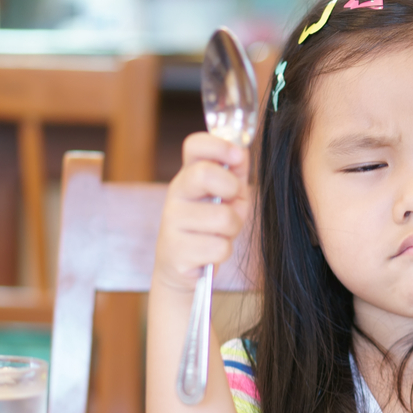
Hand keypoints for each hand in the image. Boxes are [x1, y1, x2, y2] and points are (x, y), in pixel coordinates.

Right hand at [154, 131, 250, 293]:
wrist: (182, 268)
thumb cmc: (210, 226)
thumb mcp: (228, 196)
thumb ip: (236, 174)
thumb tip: (241, 153)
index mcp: (189, 175)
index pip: (194, 145)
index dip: (219, 144)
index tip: (238, 155)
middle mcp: (176, 193)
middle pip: (204, 174)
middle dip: (231, 188)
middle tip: (233, 200)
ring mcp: (172, 222)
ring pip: (222, 217)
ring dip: (232, 228)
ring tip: (222, 232)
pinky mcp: (176, 252)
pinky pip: (219, 247)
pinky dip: (223, 251)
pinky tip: (209, 252)